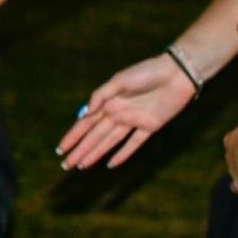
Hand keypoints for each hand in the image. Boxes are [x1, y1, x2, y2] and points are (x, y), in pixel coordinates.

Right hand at [57, 54, 195, 168]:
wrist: (177, 73)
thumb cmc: (146, 72)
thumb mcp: (119, 80)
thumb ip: (100, 96)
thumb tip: (84, 114)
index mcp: (107, 102)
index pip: (85, 124)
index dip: (73, 137)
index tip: (60, 149)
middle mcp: (117, 113)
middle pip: (94, 136)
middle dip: (80, 150)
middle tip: (66, 165)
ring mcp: (133, 121)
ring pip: (110, 142)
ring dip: (96, 154)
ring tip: (82, 166)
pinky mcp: (150, 126)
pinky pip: (134, 143)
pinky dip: (123, 154)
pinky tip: (112, 164)